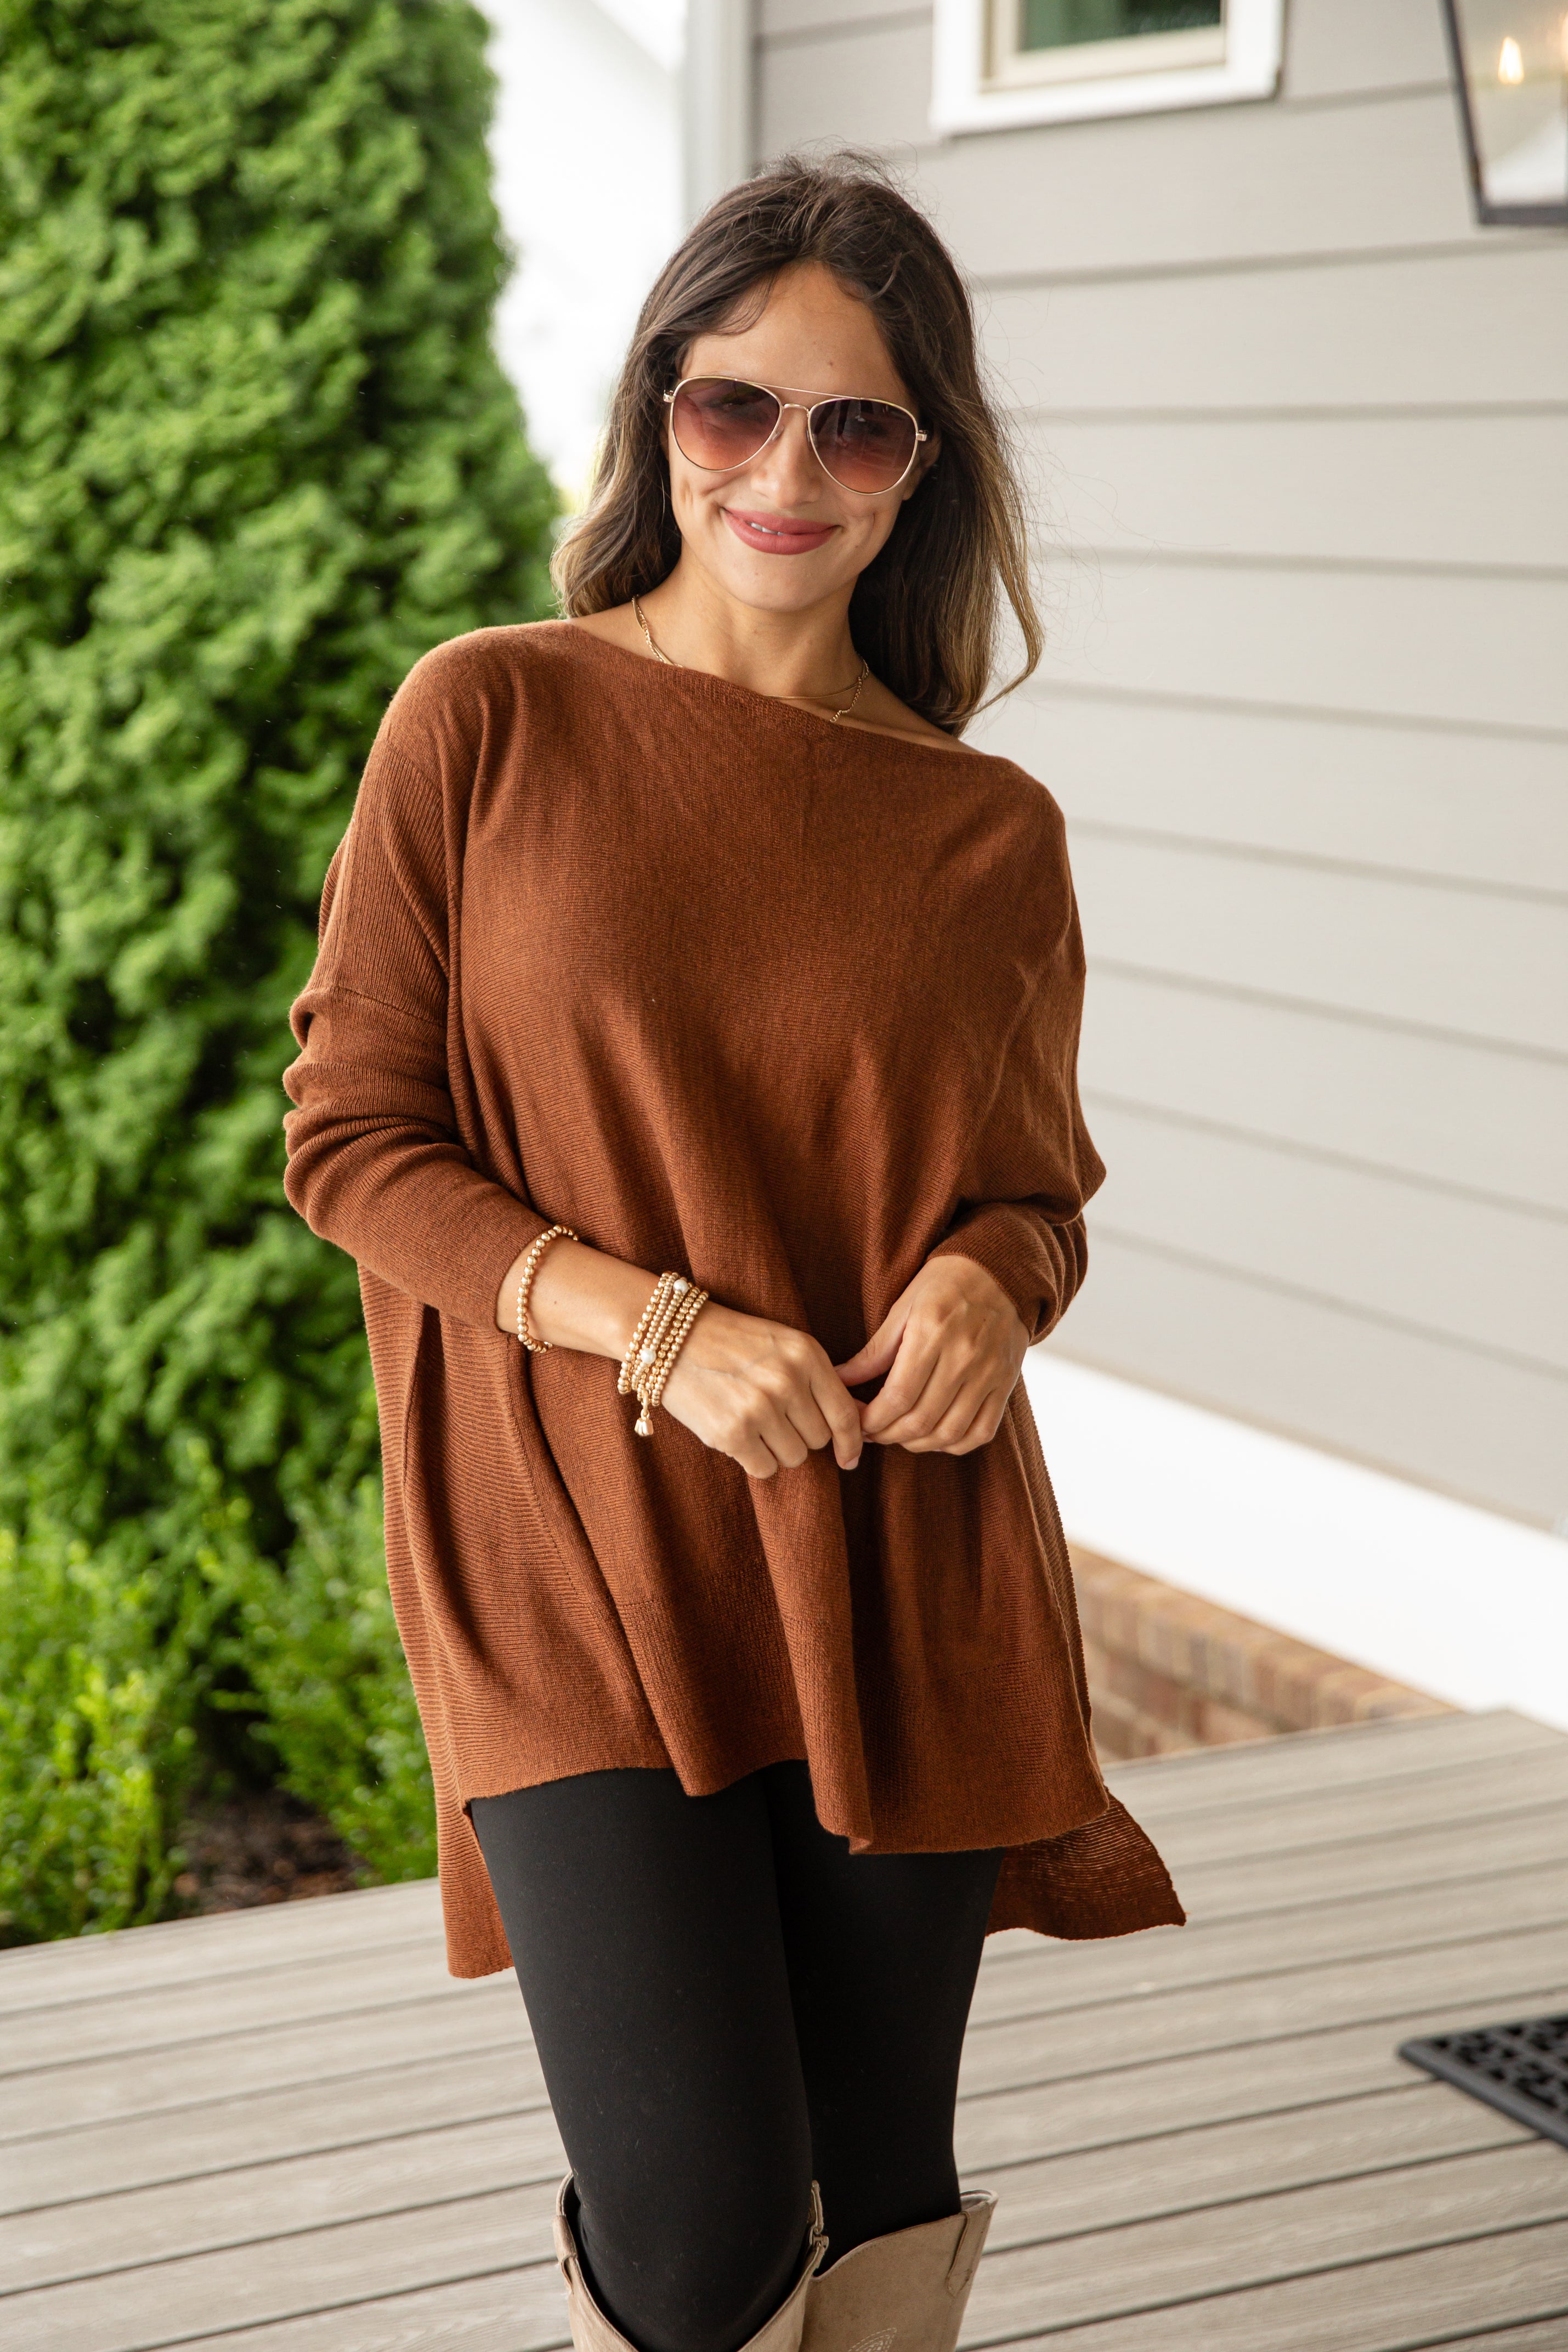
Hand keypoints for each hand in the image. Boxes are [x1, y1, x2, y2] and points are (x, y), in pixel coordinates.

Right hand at [661, 1303, 863, 1479]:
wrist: (670, 1337)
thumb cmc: (732, 1342)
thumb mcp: (784, 1345)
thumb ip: (819, 1380)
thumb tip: (857, 1423)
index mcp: (806, 1354)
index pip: (845, 1413)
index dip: (852, 1442)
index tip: (851, 1458)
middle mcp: (787, 1381)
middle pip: (819, 1439)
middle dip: (801, 1434)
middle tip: (773, 1416)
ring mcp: (760, 1408)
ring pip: (794, 1457)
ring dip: (777, 1449)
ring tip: (752, 1421)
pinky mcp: (732, 1433)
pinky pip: (764, 1469)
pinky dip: (754, 1459)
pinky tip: (737, 1434)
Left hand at [835, 1256, 1026, 1456]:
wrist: (1000, 1269)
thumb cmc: (944, 1284)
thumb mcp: (903, 1307)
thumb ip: (874, 1351)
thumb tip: (838, 1381)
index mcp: (932, 1332)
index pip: (897, 1397)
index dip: (870, 1420)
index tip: (855, 1421)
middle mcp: (964, 1356)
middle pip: (920, 1421)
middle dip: (886, 1435)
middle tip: (870, 1432)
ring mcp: (989, 1373)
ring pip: (949, 1433)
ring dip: (917, 1444)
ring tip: (898, 1434)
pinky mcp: (1005, 1383)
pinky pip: (981, 1432)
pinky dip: (954, 1444)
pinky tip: (934, 1436)